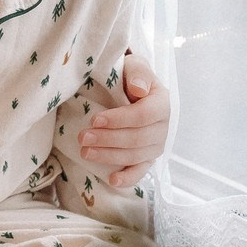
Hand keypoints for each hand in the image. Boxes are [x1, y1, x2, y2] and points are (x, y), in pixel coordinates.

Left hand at [79, 52, 170, 186]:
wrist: (137, 88)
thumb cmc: (133, 76)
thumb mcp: (136, 66)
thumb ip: (138, 72)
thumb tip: (139, 88)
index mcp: (162, 104)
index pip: (142, 116)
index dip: (119, 119)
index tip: (95, 119)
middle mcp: (163, 128)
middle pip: (136, 139)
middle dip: (108, 139)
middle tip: (82, 137)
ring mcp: (156, 145)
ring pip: (134, 155)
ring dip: (109, 156)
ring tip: (85, 152)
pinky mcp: (147, 158)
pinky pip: (141, 172)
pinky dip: (128, 178)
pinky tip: (112, 180)